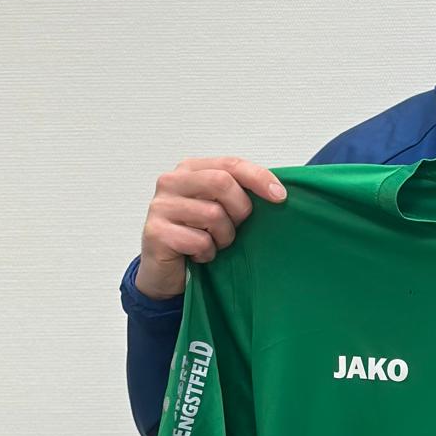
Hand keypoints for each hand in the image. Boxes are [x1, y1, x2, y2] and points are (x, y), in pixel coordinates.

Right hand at [136, 156, 286, 299]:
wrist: (167, 271)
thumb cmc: (198, 235)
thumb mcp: (222, 208)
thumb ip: (239, 191)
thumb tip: (277, 190)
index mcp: (190, 169)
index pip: (230, 164)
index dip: (259, 178)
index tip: (280, 196)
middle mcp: (171, 182)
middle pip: (222, 183)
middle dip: (239, 210)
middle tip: (235, 227)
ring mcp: (160, 206)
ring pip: (213, 215)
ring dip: (223, 236)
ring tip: (213, 243)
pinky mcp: (155, 232)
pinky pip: (200, 241)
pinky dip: (208, 252)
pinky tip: (198, 255)